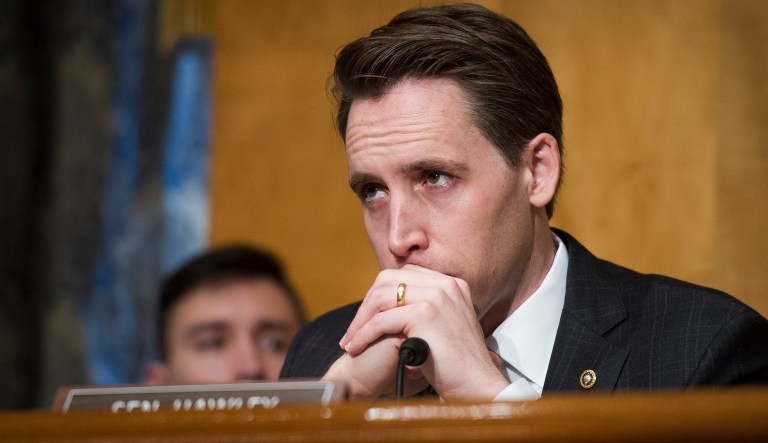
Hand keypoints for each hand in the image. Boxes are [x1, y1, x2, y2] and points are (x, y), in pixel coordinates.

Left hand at [339, 265, 508, 399]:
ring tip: (350, 342)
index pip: (404, 275)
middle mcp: (445, 285)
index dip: (380, 294)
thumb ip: (426, 310)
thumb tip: (395, 309)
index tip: (367, 317)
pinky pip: (381, 321)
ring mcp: (436, 297)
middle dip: (366, 304)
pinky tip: (356, 348)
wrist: (478, 387)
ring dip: (359, 321)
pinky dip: (363, 335)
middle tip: (353, 330)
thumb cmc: (458, 367)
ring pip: (381, 298)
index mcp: (450, 284)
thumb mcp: (444, 327)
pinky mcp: (425, 314)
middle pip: (388, 280)